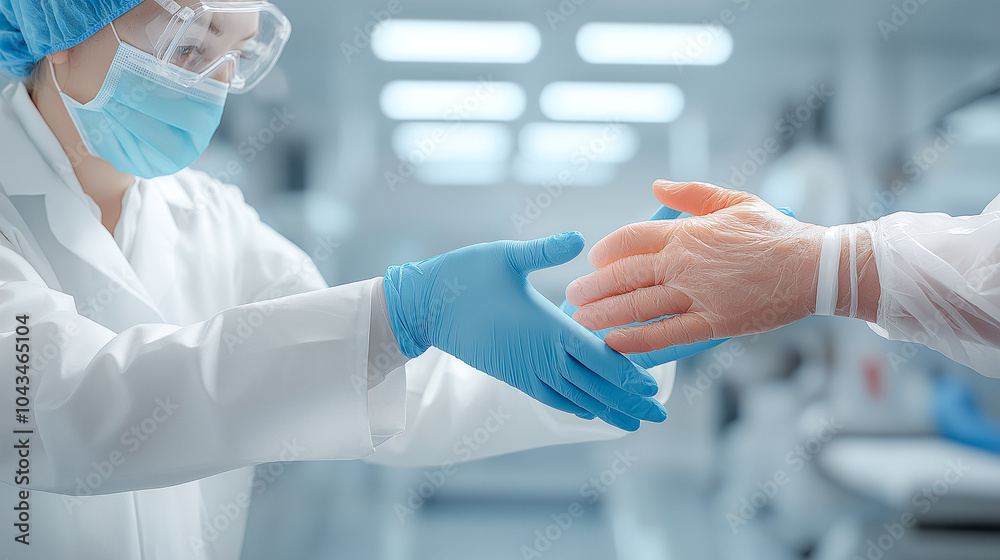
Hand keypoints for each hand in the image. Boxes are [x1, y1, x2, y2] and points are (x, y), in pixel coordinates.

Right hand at [384, 232, 667, 430]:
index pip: (599, 357)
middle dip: (627, 400)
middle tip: (656, 414)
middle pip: (594, 385)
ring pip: (575, 397)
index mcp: (547, 328)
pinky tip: (588, 410)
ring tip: (631, 421)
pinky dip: (575, 406)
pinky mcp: (511, 374)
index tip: (652, 386)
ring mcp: (525, 370)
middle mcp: (541, 356)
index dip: (628, 373)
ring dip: (605, 409)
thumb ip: (546, 250)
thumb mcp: (507, 255)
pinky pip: (551, 397)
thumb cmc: (466, 276)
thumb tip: (579, 239)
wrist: (425, 306)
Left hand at [565, 181, 822, 353]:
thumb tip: (656, 187)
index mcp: (687, 232)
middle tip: (572, 295)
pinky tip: (614, 343)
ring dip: (604, 314)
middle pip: (625, 274)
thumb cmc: (775, 232)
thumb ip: (691, 195)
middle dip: (593, 286)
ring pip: (639, 306)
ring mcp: (698, 296)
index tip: (593, 259)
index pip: (632, 238)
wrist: (814, 267)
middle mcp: (685, 264)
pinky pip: (667, 334)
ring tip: (580, 321)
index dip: (607, 249)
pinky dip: (637, 340)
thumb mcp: (734, 200)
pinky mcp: (714, 323)